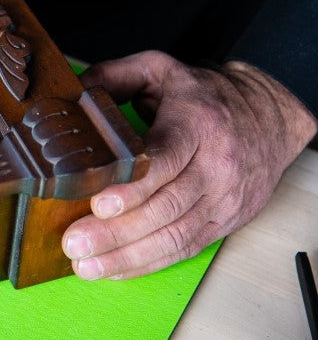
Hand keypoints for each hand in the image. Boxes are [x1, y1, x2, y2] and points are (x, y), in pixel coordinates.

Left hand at [62, 51, 315, 279]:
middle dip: (117, 231)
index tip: (100, 203)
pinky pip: (185, 249)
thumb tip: (71, 93)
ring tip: (87, 265)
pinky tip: (115, 269)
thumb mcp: (159, 70)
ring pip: (174, 235)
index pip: (165, 161)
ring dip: (128, 256)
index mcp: (197, 124)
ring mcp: (223, 198)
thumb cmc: (204, 96)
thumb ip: (113, 77)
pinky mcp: (224, 221)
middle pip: (165, 207)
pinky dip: (148, 263)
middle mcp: (215, 165)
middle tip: (75, 243)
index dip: (133, 187)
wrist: (266, 117)